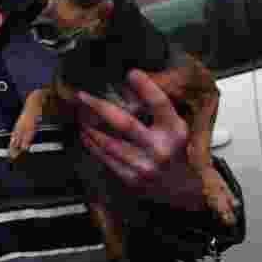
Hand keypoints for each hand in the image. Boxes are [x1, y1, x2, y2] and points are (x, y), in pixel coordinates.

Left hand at [76, 70, 204, 211]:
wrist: (182, 188)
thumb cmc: (174, 150)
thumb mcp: (174, 126)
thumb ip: (156, 107)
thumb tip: (130, 80)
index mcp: (174, 131)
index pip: (160, 104)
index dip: (146, 87)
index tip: (131, 73)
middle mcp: (160, 148)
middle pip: (125, 123)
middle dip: (99, 107)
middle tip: (83, 96)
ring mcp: (144, 166)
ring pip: (108, 143)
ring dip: (89, 127)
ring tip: (80, 114)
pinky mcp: (131, 179)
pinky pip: (105, 159)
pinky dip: (92, 145)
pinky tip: (86, 134)